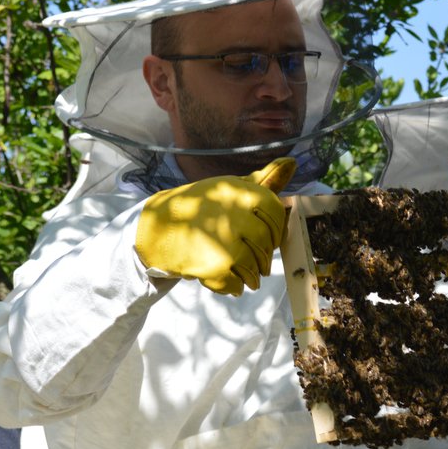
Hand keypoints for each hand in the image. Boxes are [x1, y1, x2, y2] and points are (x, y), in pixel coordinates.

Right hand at [135, 157, 295, 294]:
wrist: (155, 229)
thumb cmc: (199, 206)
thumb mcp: (229, 187)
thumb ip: (264, 179)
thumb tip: (292, 162)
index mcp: (242, 194)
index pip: (276, 215)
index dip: (275, 230)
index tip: (266, 237)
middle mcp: (236, 216)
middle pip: (266, 246)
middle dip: (262, 257)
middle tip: (250, 258)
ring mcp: (225, 243)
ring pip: (255, 268)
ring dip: (249, 275)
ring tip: (236, 268)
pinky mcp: (214, 267)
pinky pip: (237, 285)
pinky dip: (233, 286)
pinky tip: (222, 276)